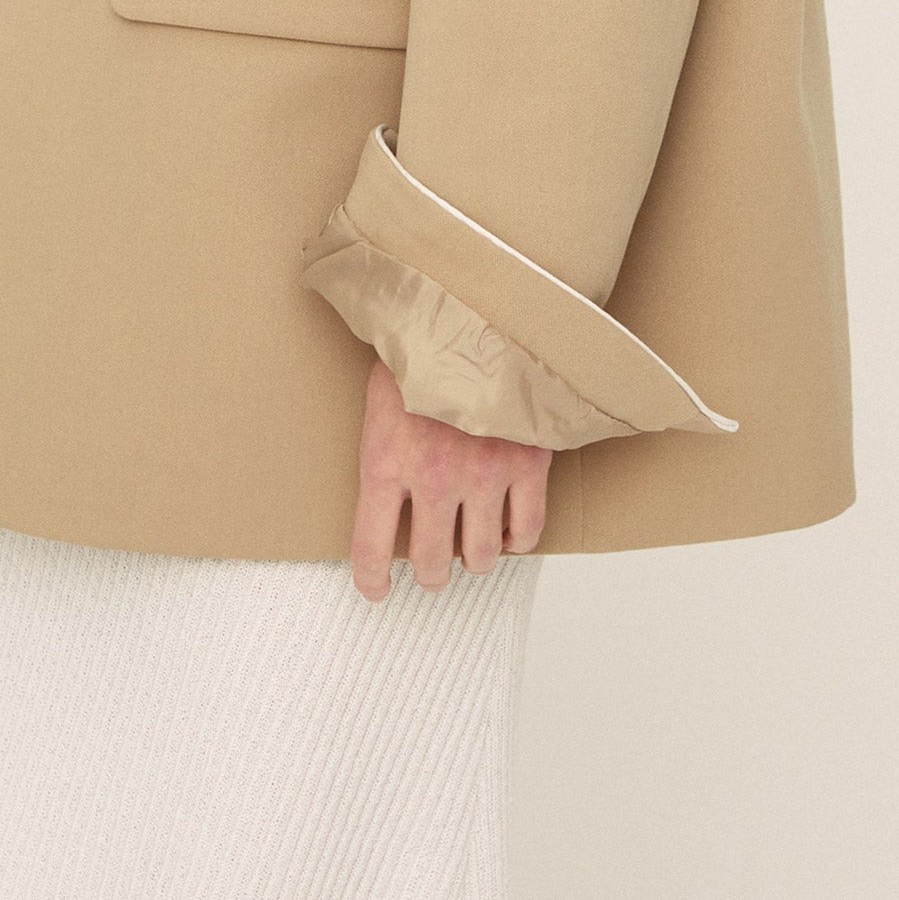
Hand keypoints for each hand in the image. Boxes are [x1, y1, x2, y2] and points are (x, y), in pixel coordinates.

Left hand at [350, 353, 551, 601]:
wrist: (476, 310)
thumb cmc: (422, 349)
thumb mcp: (381, 399)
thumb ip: (385, 451)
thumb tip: (387, 494)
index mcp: (386, 462)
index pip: (370, 548)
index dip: (372, 579)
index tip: (377, 589)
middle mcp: (433, 479)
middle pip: (432, 564)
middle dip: (430, 572)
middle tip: (432, 566)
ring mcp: (484, 475)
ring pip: (482, 557)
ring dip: (475, 559)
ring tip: (471, 548)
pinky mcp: (527, 465)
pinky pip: (528, 530)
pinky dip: (519, 539)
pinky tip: (509, 529)